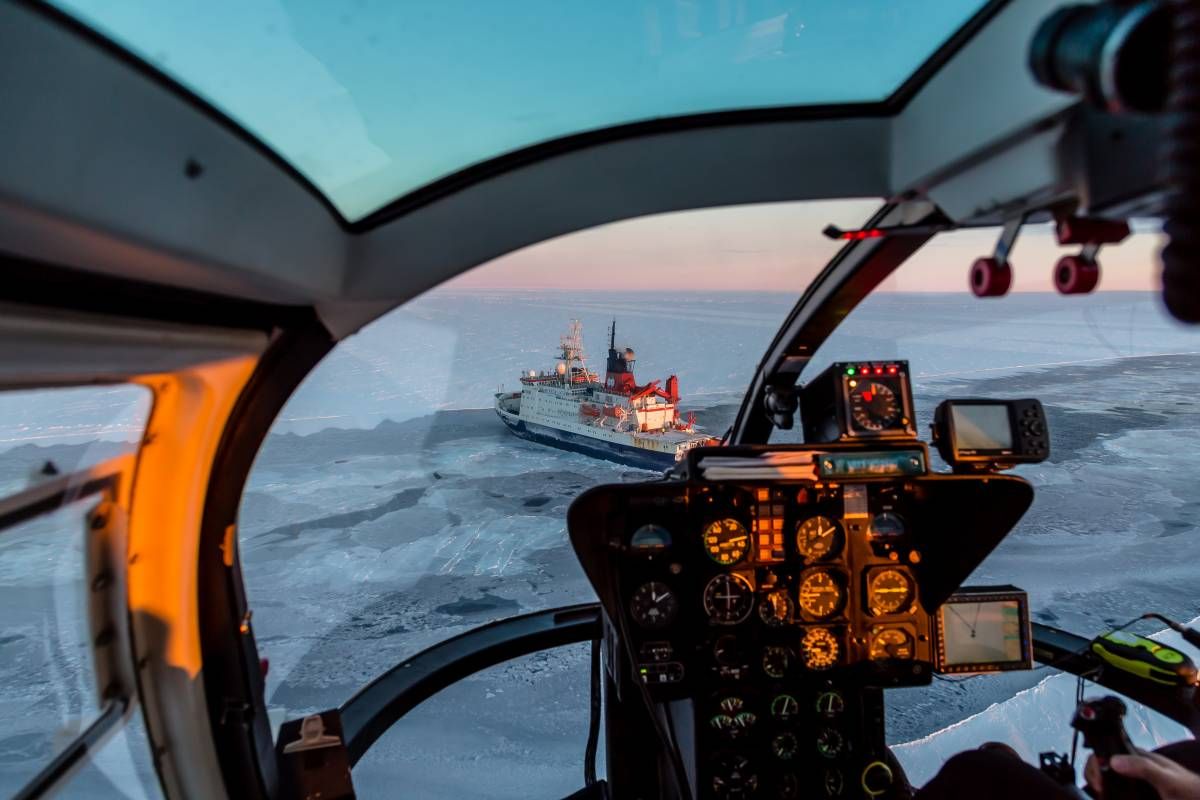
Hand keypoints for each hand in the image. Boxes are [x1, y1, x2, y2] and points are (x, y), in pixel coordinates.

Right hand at [1085, 751, 1199, 799]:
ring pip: (1109, 781)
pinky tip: (1109, 798)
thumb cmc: (1190, 791)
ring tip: (1102, 796)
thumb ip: (1143, 768)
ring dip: (1101, 788)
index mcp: (1138, 758)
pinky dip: (1110, 796)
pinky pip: (1118, 794)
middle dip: (1094, 777)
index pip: (1107, 752)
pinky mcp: (1137, 795)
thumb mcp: (1168, 779)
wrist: (1199, 799)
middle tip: (1100, 792)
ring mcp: (1135, 782)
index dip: (1096, 764)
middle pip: (1103, 767)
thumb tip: (1113, 761)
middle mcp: (1133, 768)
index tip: (1099, 783)